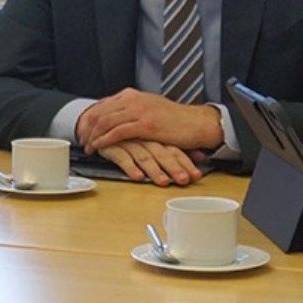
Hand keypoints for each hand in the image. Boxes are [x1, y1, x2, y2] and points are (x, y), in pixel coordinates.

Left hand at [79, 88, 223, 155]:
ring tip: (88, 147)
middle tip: (81, 141)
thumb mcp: (148, 108)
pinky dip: (104, 140)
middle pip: (99, 112)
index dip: (88, 119)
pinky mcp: (145, 124)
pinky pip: (117, 132)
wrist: (196, 123)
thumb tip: (113, 117)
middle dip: (86, 128)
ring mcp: (138, 110)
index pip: (101, 105)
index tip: (82, 130)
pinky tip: (99, 147)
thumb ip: (130, 110)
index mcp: (131, 95)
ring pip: (105, 121)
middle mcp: (132, 99)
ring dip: (93, 136)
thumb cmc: (174, 119)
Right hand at [92, 139, 208, 186]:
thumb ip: (176, 147)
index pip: (174, 148)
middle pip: (162, 152)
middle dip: (174, 167)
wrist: (100, 120)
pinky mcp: (112, 146)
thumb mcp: (155, 137)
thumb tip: (202, 155)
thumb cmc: (131, 133)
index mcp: (156, 134)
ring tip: (163, 182)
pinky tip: (138, 176)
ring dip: (154, 169)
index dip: (186, 162)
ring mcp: (128, 141)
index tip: (196, 175)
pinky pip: (122, 157)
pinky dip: (130, 167)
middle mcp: (144, 137)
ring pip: (144, 155)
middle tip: (183, 180)